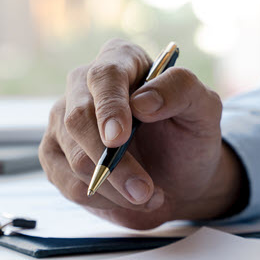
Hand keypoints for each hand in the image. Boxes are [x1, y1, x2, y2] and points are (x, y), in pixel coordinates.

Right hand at [41, 38, 245, 228]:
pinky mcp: (55, 155)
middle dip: (112, 162)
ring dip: (116, 187)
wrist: (180, 174)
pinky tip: (128, 197)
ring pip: (76, 158)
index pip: (104, 76)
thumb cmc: (189, 134)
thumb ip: (181, 90)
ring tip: (150, 194)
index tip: (118, 138)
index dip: (109, 107)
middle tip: (143, 190)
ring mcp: (63, 120)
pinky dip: (104, 199)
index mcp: (120, 60)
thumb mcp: (204, 108)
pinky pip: (69, 184)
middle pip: (78, 119)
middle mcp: (83, 85)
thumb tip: (142, 102)